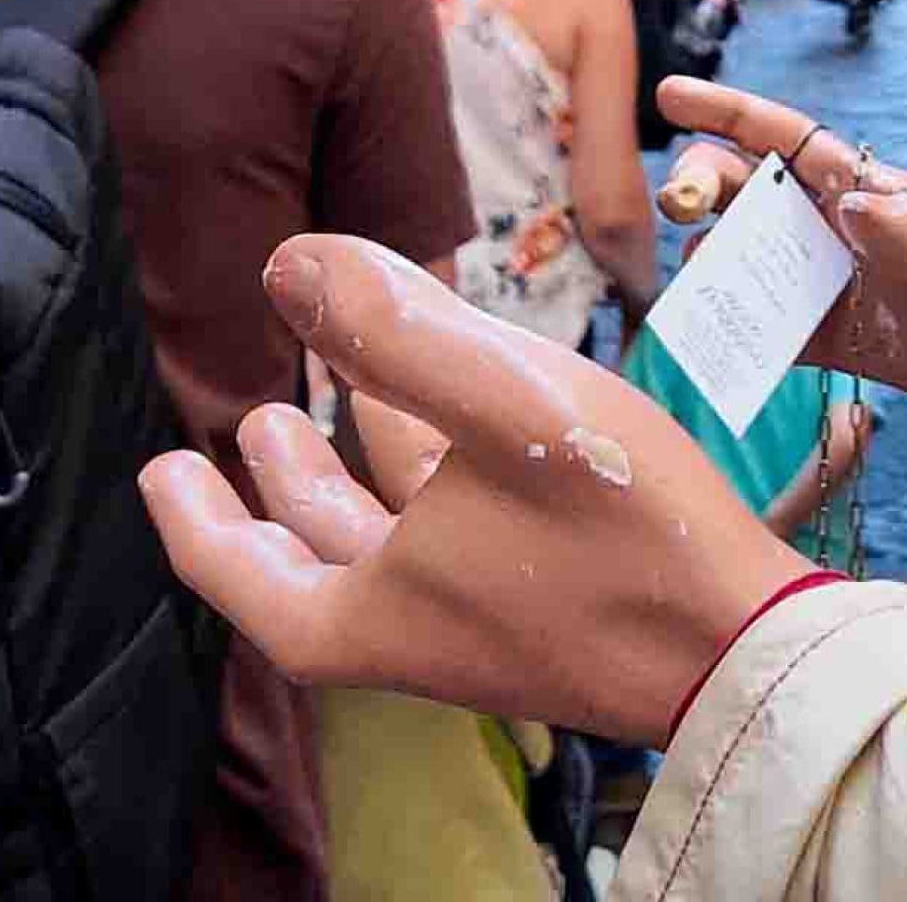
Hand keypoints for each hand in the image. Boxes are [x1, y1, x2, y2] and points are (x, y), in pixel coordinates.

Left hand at [140, 239, 801, 747]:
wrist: (742, 644)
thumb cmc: (622, 531)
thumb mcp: (507, 405)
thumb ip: (396, 330)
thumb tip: (289, 261)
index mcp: (371, 608)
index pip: (239, 571)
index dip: (195, 516)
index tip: (163, 470)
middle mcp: (415, 627)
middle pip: (314, 558)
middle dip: (282, 486)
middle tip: (257, 420)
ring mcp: (484, 623)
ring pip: (394, 542)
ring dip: (363, 468)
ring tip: (349, 397)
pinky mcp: (547, 609)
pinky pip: (461, 540)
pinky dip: (440, 477)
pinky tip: (476, 422)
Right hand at [655, 78, 906, 427]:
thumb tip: (849, 209)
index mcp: (877, 188)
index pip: (788, 140)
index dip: (728, 114)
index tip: (669, 94)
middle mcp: (848, 228)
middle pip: (755, 194)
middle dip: (705, 186)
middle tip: (679, 205)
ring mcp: (845, 283)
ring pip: (755, 261)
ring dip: (713, 263)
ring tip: (686, 279)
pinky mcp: (851, 341)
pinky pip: (780, 332)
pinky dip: (743, 334)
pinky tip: (711, 343)